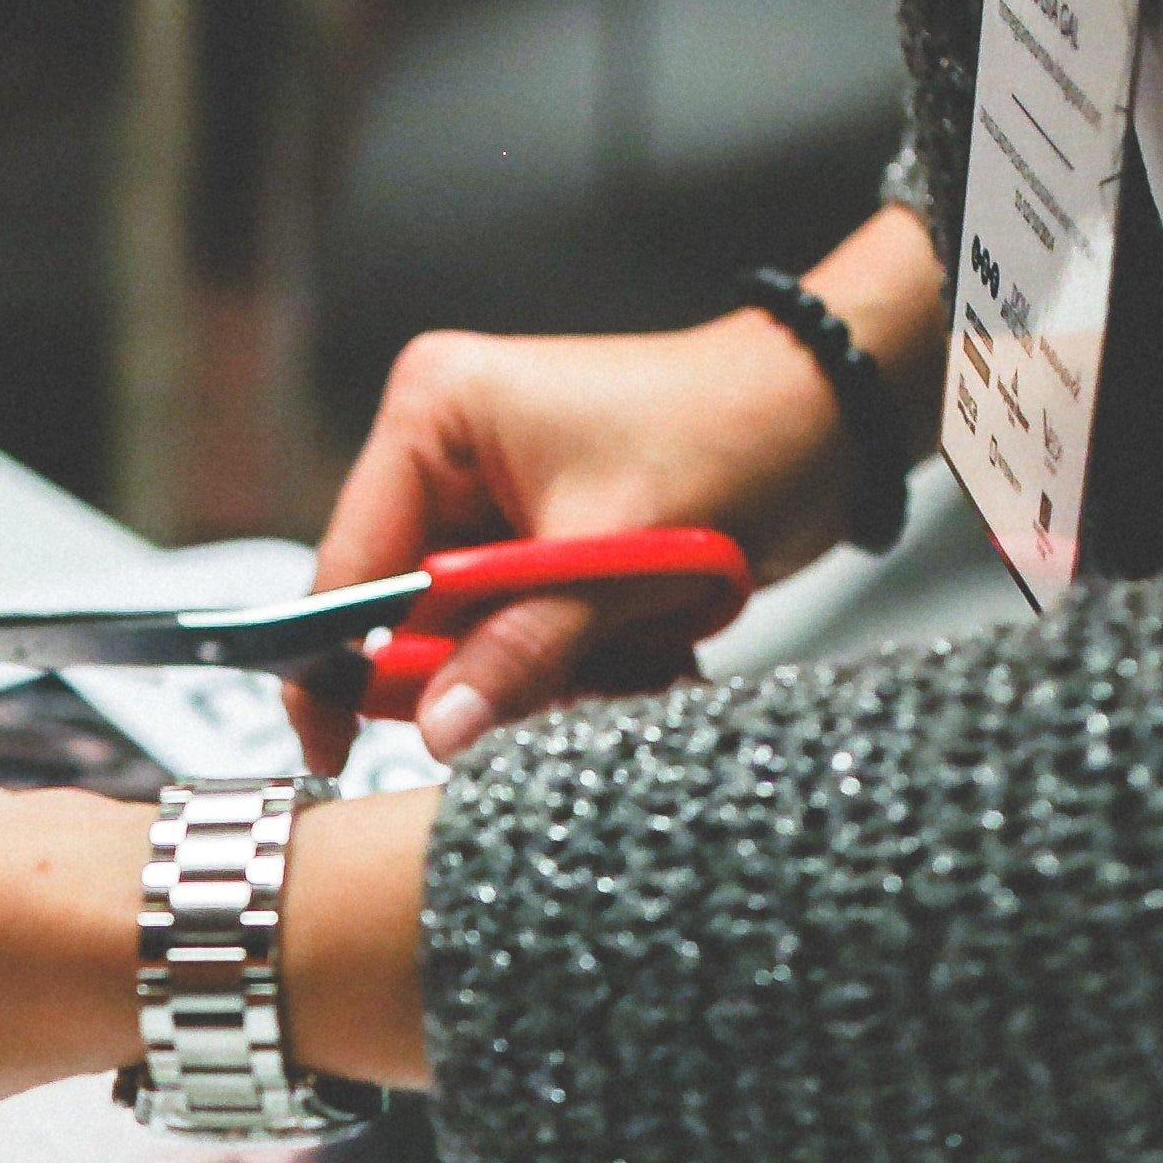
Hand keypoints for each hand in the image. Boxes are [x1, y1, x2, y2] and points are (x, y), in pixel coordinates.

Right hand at [301, 200, 945, 768]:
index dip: (337, 663)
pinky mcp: (537, 539)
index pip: (348, 565)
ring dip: (544, 669)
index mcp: (435, 416)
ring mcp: (491, 498)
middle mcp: (447, 449)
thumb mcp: (614, 559)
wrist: (829, 419)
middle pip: (406, 611)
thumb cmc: (730, 437)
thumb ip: (518, 651)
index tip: (332, 746)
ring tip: (630, 647)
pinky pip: (521, 635)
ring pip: (470, 637)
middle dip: (482, 667)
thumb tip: (436, 730)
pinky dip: (576, 659)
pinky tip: (643, 641)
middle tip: (559, 680)